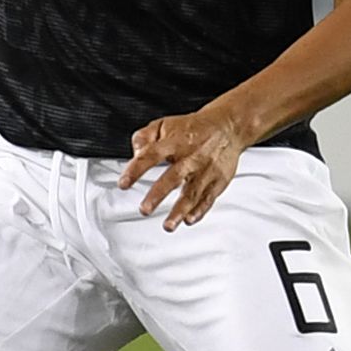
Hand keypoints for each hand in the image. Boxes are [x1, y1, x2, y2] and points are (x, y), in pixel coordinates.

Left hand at [121, 105, 249, 228]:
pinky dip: (199, 211)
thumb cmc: (193, 129)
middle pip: (173, 177)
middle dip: (158, 195)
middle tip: (145, 209)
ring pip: (192, 193)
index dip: (135, 170)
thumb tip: (135, 153)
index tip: (123, 183)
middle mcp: (191, 157)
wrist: (227, 126)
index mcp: (175, 142)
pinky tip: (189, 220)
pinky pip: (208, 198)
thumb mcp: (165, 124)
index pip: (151, 155)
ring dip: (179, 211)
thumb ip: (144, 137)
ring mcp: (206, 171)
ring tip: (168, 226)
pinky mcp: (218, 181)